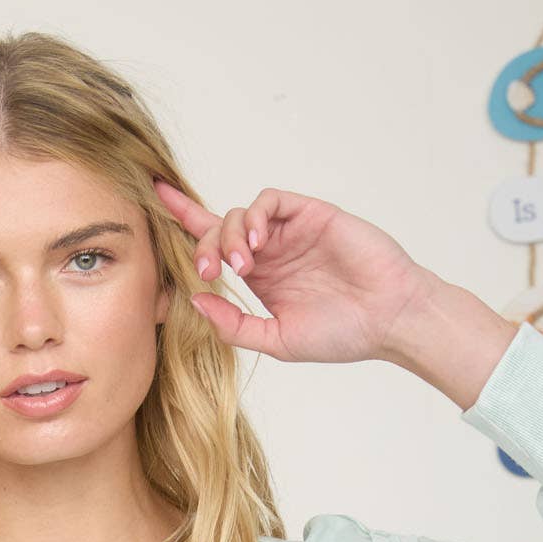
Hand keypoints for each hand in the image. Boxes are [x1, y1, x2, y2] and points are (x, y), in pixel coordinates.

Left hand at [153, 179, 437, 365]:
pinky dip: (255, 217)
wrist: (389, 320)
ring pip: (240, 214)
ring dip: (229, 236)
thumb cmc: (343, 334)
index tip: (152, 204)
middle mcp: (271, 251)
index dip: (183, 224)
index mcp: (260, 279)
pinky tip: (256, 244)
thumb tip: (195, 302)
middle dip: (204, 246)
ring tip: (241, 266)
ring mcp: (289, 231)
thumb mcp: (277, 340)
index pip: (213, 247)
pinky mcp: (310, 214)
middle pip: (218, 229)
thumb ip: (235, 325)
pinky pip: (271, 201)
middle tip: (209, 272)